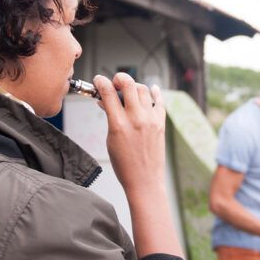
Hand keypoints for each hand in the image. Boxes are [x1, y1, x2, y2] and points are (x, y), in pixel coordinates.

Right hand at [97, 73, 164, 197]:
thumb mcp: (110, 140)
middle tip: (115, 82)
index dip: (101, 82)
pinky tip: (151, 89)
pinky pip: (159, 101)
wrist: (144, 181)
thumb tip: (106, 102)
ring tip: (129, 91)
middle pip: (128, 84)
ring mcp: (150, 120)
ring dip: (134, 86)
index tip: (98, 80)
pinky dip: (155, 92)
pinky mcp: (161, 123)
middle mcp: (136, 119)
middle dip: (119, 78)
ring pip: (143, 89)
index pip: (107, 93)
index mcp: (118, 124)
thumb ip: (110, 118)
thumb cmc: (124, 164)